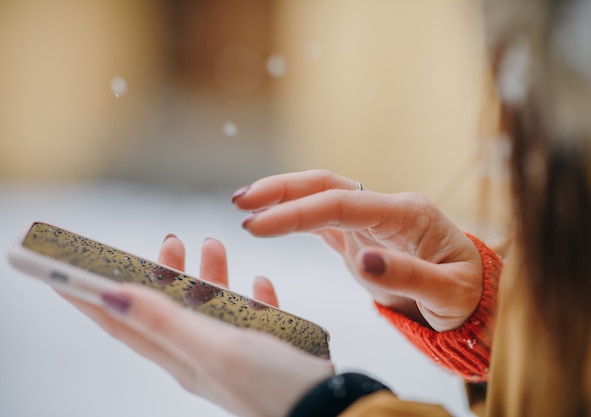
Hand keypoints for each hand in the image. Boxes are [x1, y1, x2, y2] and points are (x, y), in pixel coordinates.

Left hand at [60, 235, 333, 416]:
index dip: (91, 297)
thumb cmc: (272, 384)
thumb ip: (165, 322)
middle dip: (162, 273)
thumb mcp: (214, 348)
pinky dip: (251, 298)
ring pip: (212, 308)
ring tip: (214, 244)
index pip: (123, 323)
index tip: (66, 271)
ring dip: (209, 276)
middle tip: (169, 240)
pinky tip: (260, 282)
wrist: (330, 409)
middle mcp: (203, 355)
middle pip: (169, 309)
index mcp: (182, 356)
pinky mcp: (267, 352)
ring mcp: (236, 354)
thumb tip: (110, 296)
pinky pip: (252, 319)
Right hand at [232, 169, 482, 331]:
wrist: (473, 295)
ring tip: (244, 204)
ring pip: (321, 196)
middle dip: (282, 189)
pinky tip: (270, 218)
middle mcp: (387, 209)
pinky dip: (295, 215)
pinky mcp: (362, 236)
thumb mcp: (449, 293)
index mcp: (407, 215)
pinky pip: (325, 218)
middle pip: (327, 185)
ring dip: (283, 196)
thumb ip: (409, 277)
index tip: (259, 225)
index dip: (298, 213)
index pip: (343, 205)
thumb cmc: (466, 294)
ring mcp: (373, 220)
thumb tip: (363, 260)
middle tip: (241, 201)